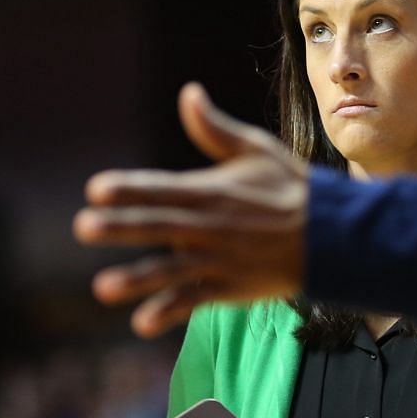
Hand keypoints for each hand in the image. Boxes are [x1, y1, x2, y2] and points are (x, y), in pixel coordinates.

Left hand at [75, 83, 308, 336]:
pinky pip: (193, 301)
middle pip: (157, 226)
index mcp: (210, 191)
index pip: (162, 189)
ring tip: (102, 289)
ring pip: (170, 270)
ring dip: (137, 279)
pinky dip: (169, 312)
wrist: (332, 235)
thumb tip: (188, 93)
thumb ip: (214, 129)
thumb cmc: (291, 189)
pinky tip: (141, 325)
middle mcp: (209, 225)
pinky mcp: (228, 287)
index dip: (130, 189)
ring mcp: (217, 259)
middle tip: (83, 227)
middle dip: (120, 227)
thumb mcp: (255, 150)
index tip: (96, 189)